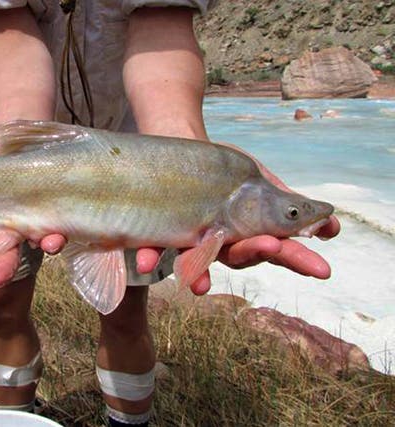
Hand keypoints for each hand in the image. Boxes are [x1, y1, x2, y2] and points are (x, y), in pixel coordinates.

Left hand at [133, 146, 340, 295]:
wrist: (181, 142)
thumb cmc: (224, 170)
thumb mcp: (260, 183)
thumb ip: (288, 205)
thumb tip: (332, 222)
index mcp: (245, 234)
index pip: (275, 250)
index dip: (297, 260)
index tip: (320, 268)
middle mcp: (217, 242)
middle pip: (237, 256)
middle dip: (255, 253)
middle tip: (273, 247)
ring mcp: (187, 237)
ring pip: (194, 259)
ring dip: (199, 269)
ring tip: (200, 283)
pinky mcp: (157, 228)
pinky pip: (151, 245)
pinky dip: (149, 255)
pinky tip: (145, 263)